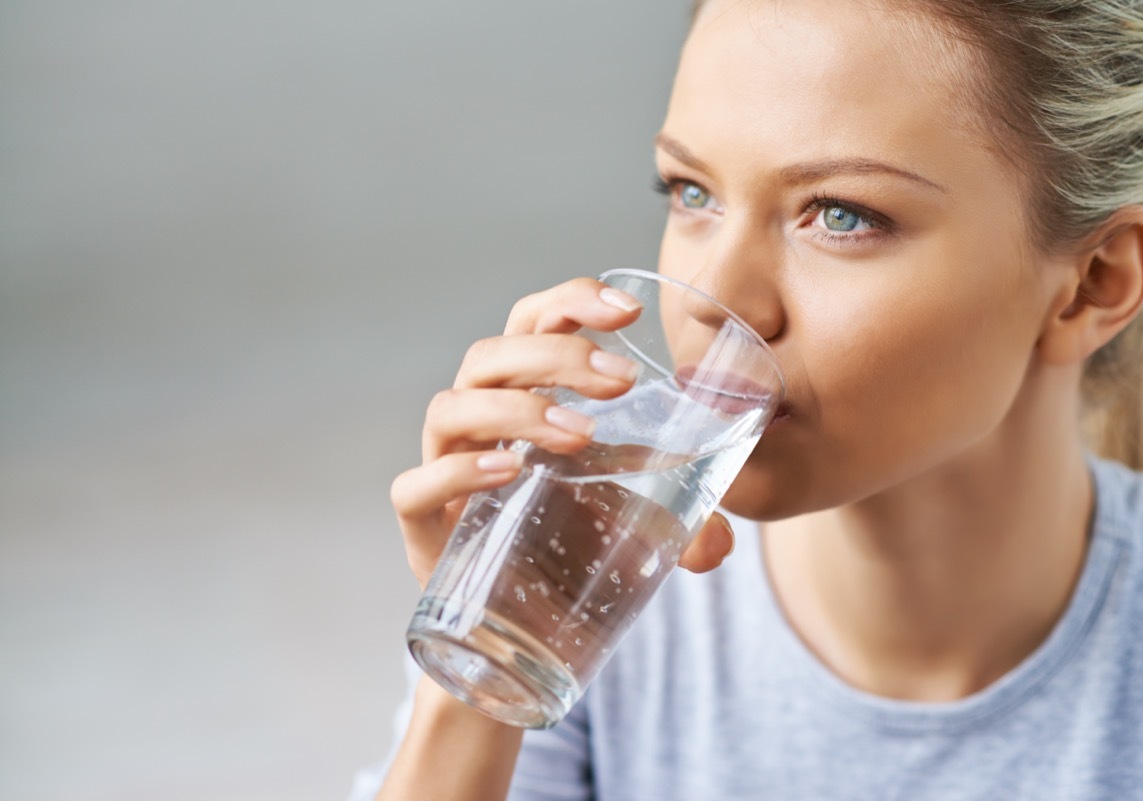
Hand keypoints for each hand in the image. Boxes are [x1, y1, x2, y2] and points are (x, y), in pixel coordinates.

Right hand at [389, 277, 737, 588]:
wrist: (517, 634)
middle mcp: (475, 425)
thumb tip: (721, 542)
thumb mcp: (631, 529)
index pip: (532, 323)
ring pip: (453, 407)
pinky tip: (509, 470)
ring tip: (581, 433)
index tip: (631, 310)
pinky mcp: (424, 530)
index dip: (572, 301)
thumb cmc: (565, 553)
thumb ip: (683, 529)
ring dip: (518, 406)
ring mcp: (442, 472)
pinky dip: (459, 471)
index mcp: (521, 398)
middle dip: (557, 352)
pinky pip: (416, 487)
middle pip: (492, 355)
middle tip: (623, 381)